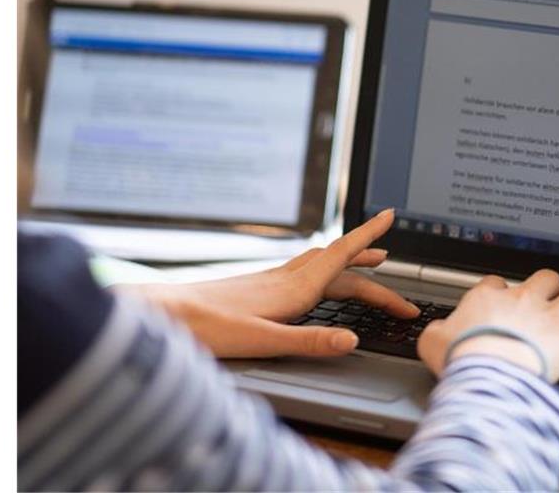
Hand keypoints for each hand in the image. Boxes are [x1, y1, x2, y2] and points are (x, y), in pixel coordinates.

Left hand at [118, 209, 417, 358]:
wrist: (162, 316)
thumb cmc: (206, 329)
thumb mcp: (263, 342)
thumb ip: (310, 341)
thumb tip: (352, 340)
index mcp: (294, 288)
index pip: (341, 255)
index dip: (368, 236)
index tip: (389, 216)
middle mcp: (286, 279)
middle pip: (339, 264)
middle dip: (370, 261)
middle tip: (396, 265)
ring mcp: (271, 282)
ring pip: (320, 264)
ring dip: (348, 261)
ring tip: (368, 262)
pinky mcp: (258, 290)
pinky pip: (303, 272)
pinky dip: (324, 269)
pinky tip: (315, 279)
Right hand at [417, 269, 558, 381]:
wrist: (482, 368)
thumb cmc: (457, 357)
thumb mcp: (432, 342)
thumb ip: (436, 333)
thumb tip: (435, 333)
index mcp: (490, 298)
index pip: (498, 285)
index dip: (502, 292)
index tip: (500, 300)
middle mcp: (524, 300)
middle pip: (543, 278)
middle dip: (552, 283)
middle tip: (557, 292)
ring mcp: (552, 319)